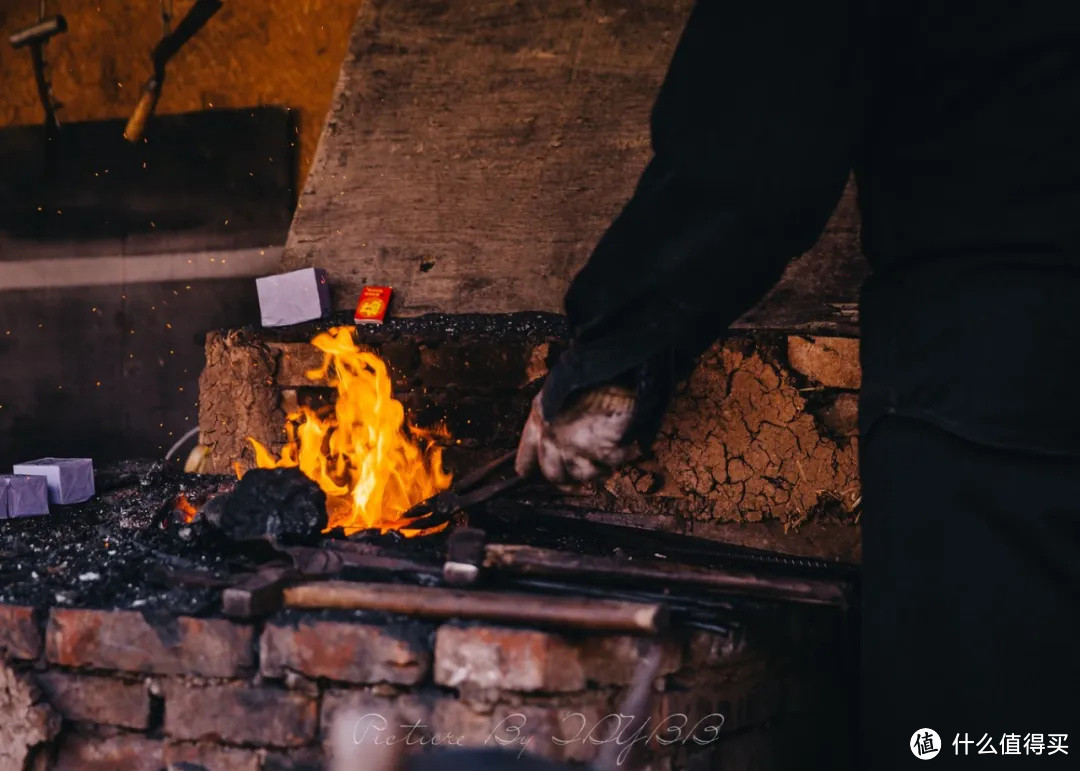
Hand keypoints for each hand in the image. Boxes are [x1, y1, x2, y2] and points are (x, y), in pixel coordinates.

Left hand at [514, 384, 637, 483]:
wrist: (611, 365)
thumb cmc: (586, 372)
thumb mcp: (556, 389)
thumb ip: (550, 416)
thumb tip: (555, 442)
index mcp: (538, 420)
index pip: (525, 460)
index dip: (531, 469)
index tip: (534, 475)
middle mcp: (552, 438)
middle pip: (553, 475)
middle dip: (569, 476)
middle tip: (585, 469)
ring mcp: (576, 446)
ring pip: (584, 475)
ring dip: (598, 469)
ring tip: (608, 455)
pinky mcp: (602, 449)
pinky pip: (612, 463)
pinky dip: (624, 454)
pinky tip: (628, 445)